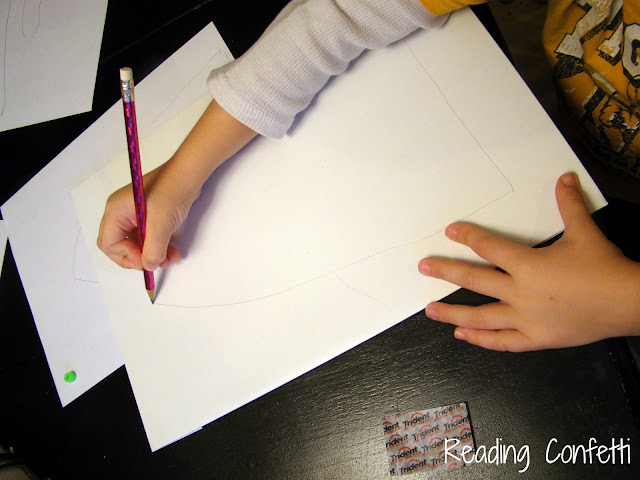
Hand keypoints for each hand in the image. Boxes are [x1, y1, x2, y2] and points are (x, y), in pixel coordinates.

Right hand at [97, 99, 257, 271]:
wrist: (189, 175)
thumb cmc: (171, 192)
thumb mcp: (160, 225)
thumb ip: (153, 250)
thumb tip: (149, 265)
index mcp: (115, 212)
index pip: (109, 244)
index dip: (125, 256)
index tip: (145, 261)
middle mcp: (121, 213)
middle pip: (121, 245)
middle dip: (139, 257)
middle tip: (156, 263)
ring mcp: (135, 214)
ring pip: (137, 243)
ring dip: (153, 254)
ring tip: (169, 259)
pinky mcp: (149, 215)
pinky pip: (149, 237)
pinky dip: (159, 246)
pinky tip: (173, 252)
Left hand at [418, 172, 639, 351]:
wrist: (628, 302)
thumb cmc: (604, 267)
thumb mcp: (585, 231)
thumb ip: (569, 205)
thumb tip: (564, 178)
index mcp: (527, 264)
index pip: (488, 247)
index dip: (467, 237)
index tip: (450, 232)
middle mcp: (519, 292)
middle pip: (474, 280)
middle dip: (445, 271)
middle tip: (424, 267)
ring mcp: (525, 318)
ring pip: (480, 317)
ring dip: (452, 312)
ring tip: (430, 310)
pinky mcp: (536, 338)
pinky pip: (502, 341)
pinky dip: (481, 339)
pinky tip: (462, 335)